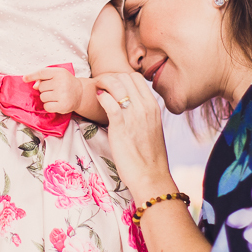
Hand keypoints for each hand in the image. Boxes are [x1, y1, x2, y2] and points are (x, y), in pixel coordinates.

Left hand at [25, 68, 82, 114]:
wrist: (80, 93)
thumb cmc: (66, 83)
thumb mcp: (57, 75)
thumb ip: (44, 78)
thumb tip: (34, 85)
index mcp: (60, 73)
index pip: (42, 73)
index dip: (32, 75)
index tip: (24, 79)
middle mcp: (62, 82)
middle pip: (40, 87)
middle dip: (44, 90)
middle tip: (54, 89)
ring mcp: (63, 94)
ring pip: (42, 97)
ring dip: (46, 98)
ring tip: (56, 96)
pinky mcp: (63, 105)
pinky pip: (46, 107)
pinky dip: (49, 106)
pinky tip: (56, 103)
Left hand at [93, 72, 176, 204]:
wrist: (151, 176)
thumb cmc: (150, 157)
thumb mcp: (153, 128)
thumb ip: (144, 114)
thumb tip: (133, 106)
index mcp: (154, 107)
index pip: (136, 78)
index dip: (121, 75)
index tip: (112, 81)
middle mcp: (145, 107)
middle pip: (125, 77)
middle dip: (110, 76)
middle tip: (101, 83)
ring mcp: (133, 116)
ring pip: (116, 84)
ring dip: (103, 82)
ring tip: (97, 87)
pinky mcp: (120, 126)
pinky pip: (109, 101)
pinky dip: (101, 96)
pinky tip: (98, 98)